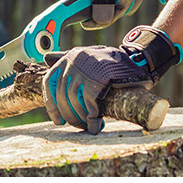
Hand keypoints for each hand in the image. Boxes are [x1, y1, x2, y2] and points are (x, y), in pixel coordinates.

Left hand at [43, 25, 181, 134]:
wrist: (137, 61)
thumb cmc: (110, 63)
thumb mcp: (88, 55)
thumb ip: (68, 58)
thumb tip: (45, 58)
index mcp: (69, 56)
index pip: (49, 82)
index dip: (51, 104)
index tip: (57, 120)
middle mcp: (74, 60)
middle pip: (62, 95)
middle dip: (69, 115)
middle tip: (78, 126)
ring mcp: (85, 69)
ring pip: (73, 101)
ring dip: (80, 118)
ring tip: (88, 126)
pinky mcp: (98, 79)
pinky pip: (89, 104)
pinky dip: (91, 119)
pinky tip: (96, 125)